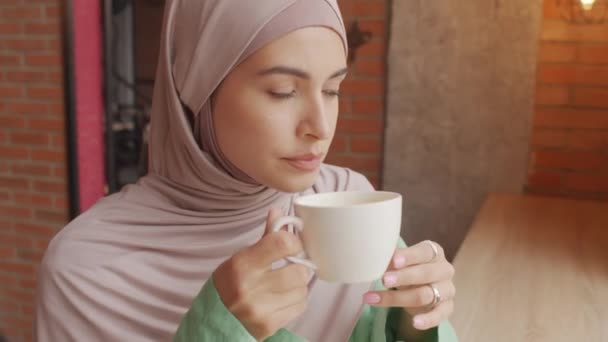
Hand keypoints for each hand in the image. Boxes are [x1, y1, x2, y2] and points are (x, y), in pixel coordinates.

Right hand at [214, 208, 310, 340]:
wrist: (213, 323)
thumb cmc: (228, 286)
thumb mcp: (240, 259)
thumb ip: (265, 238)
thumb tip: (278, 211)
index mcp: (242, 265)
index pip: (281, 244)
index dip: (294, 242)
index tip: (293, 245)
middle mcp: (250, 287)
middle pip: (298, 271)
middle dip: (299, 268)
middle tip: (292, 267)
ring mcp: (261, 309)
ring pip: (302, 289)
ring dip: (298, 285)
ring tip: (284, 285)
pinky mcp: (270, 325)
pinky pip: (300, 306)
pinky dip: (297, 300)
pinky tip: (283, 298)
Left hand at [363, 240, 455, 330]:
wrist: (422, 288)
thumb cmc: (410, 269)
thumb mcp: (402, 261)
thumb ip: (393, 260)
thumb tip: (377, 259)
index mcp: (434, 252)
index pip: (424, 252)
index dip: (409, 256)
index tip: (394, 261)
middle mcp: (444, 270)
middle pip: (426, 273)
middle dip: (404, 277)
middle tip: (384, 280)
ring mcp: (447, 289)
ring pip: (425, 295)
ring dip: (400, 298)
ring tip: (377, 299)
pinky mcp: (447, 308)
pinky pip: (439, 315)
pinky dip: (427, 320)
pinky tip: (414, 322)